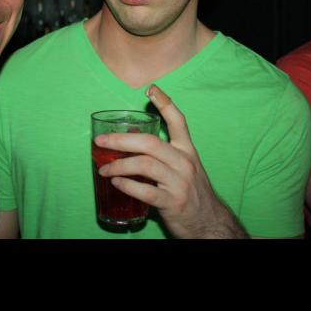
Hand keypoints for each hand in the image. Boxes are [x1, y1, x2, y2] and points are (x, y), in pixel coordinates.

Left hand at [95, 84, 246, 238]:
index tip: (150, 89)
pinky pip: (145, 191)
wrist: (209, 222)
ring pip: (145, 165)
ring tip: (103, 169)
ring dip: (119, 166)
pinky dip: (127, 185)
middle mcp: (185, 163)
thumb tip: (129, 143)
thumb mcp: (185, 167)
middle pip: (150, 143)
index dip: (165, 103)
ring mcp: (180, 183)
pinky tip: (116, 183)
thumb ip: (165, 154)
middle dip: (121, 140)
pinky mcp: (173, 203)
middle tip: (101, 141)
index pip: (179, 121)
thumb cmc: (190, 191)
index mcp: (187, 151)